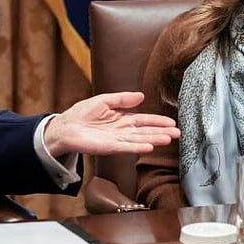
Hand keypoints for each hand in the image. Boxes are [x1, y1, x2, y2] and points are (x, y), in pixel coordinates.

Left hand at [43, 92, 179, 157]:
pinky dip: (138, 147)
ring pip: (139, 140)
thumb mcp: (104, 100)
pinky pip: (126, 147)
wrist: (66, 127)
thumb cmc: (83, 113)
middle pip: (146, 131)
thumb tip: (142, 96)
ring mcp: (117, 140)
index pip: (144, 120)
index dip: (158, 121)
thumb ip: (123, 98)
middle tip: (178, 133)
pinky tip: (149, 147)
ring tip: (168, 139)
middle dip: (161, 132)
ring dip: (154, 139)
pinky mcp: (109, 147)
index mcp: (122, 118)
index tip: (172, 123)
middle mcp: (122, 130)